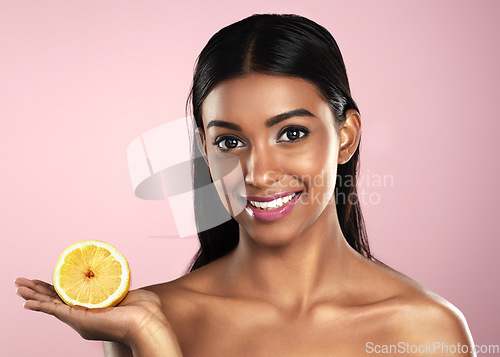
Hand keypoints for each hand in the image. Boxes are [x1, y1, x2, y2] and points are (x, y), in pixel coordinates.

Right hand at [15, 278, 181, 355]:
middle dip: (38, 291)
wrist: (147, 322)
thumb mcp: (129, 293)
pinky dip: (39, 305)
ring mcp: (80, 319)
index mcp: (94, 311)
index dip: (56, 290)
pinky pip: (54, 311)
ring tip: (18, 287)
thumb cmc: (145, 311)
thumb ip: (120, 286)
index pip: (70, 297)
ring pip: (50, 304)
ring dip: (33, 295)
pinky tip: (27, 302)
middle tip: (22, 283)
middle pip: (55, 300)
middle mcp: (83, 317)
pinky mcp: (78, 318)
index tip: (46, 282)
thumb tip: (119, 277)